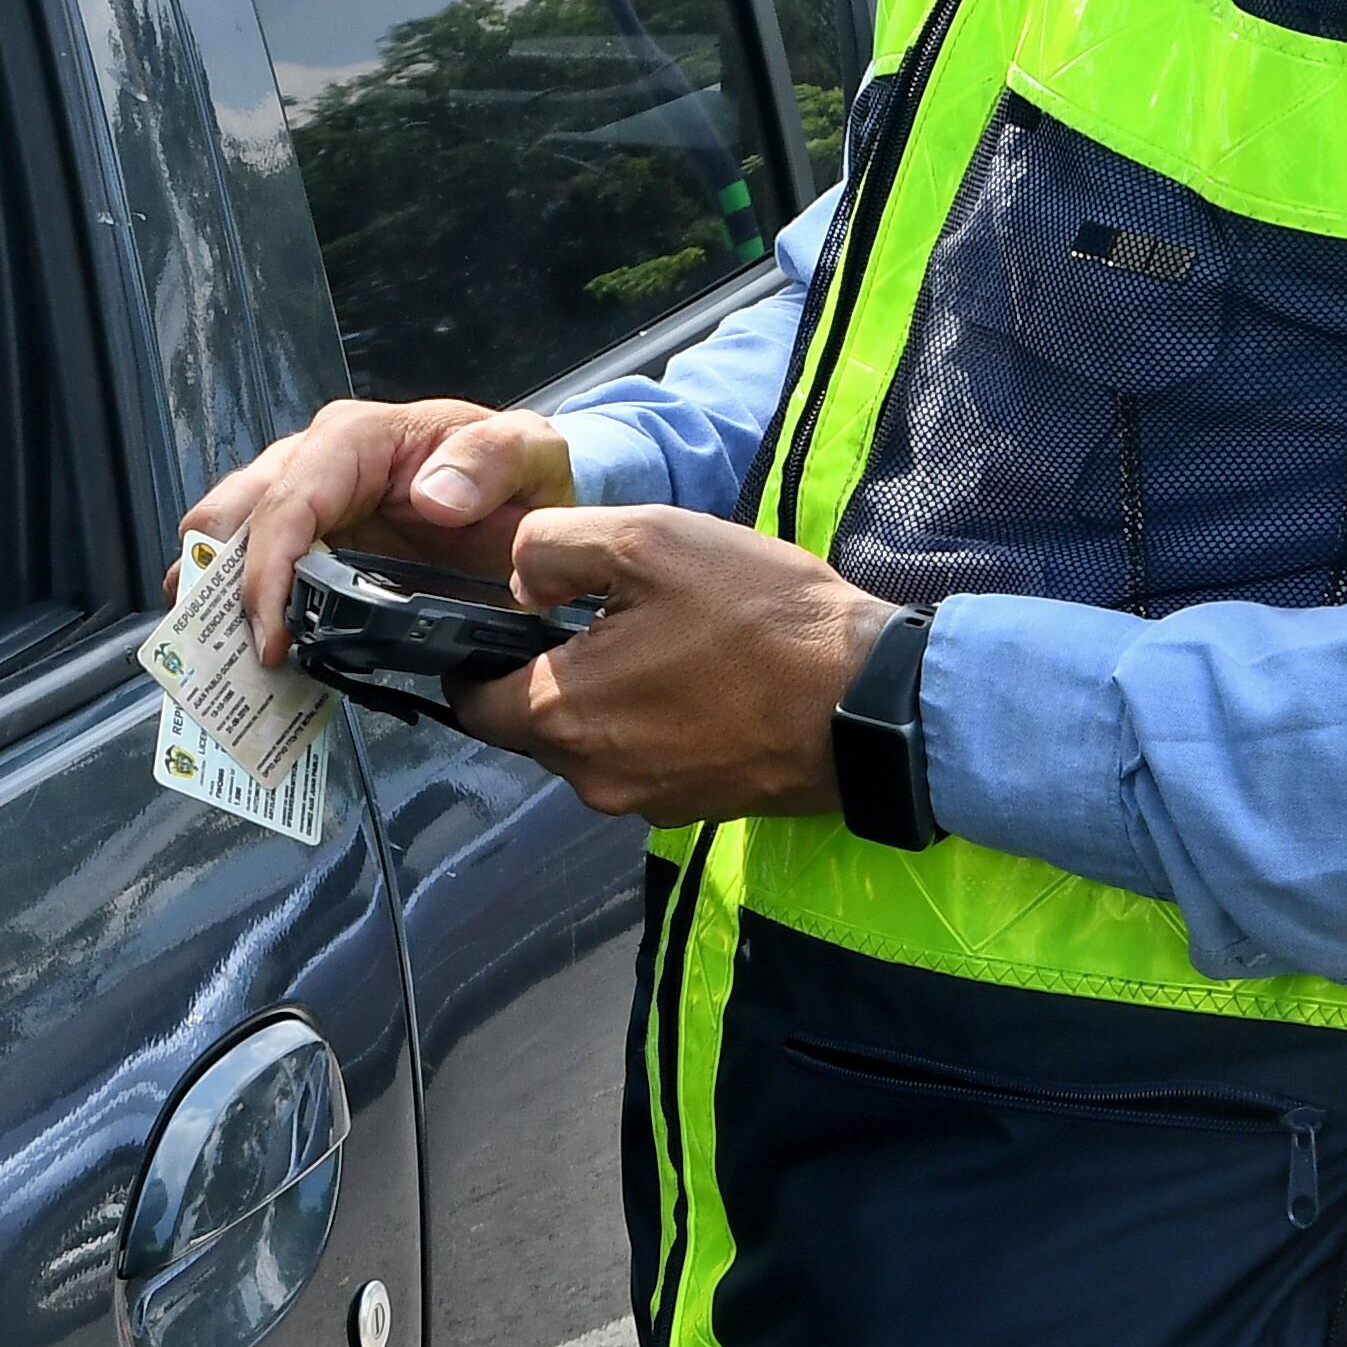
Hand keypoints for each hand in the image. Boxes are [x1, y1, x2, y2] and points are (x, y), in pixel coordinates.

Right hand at [182, 398, 576, 666]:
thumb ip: (490, 463)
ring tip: (225, 666)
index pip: (288, 501)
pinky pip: (255, 571)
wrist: (523, 493)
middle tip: (230, 658)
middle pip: (232, 515)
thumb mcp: (528, 452)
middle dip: (219, 586)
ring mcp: (302, 501)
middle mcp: (312, 461)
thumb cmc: (519, 469)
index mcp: (355, 438)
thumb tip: (430, 497)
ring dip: (218, 602)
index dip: (267, 571)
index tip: (273, 639)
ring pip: (227, 541)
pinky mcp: (305, 541)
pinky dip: (242, 611)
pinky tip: (251, 657)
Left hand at [447, 507, 900, 823]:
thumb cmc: (758, 616)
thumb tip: (517, 579)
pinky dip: (652, 723)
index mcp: (560, 717)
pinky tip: (698, 677)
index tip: (514, 615)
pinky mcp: (693, 808)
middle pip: (530, 722)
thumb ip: (553, 547)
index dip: (478, 654)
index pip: (472, 701)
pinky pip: (642, 761)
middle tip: (603, 614)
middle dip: (549, 670)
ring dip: (606, 695)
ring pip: (589, 742)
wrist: (873, 701)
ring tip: (662, 639)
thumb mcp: (646, 539)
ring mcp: (645, 802)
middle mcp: (590, 777)